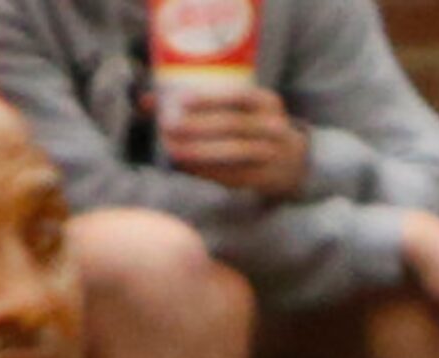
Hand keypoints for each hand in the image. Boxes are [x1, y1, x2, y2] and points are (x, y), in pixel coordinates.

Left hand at [157, 87, 309, 197]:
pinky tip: (186, 167)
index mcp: (267, 102)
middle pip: (233, 126)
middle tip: (169, 127)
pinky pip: (233, 176)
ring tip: (174, 149)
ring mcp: (272, 156)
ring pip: (233, 153)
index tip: (182, 100)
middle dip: (199, 127)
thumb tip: (145, 102)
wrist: (293, 163)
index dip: (210, 98)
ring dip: (200, 152)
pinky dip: (207, 171)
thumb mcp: (239, 110)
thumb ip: (200, 103)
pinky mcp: (263, 179)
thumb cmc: (250, 128)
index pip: (239, 97)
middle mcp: (274, 127)